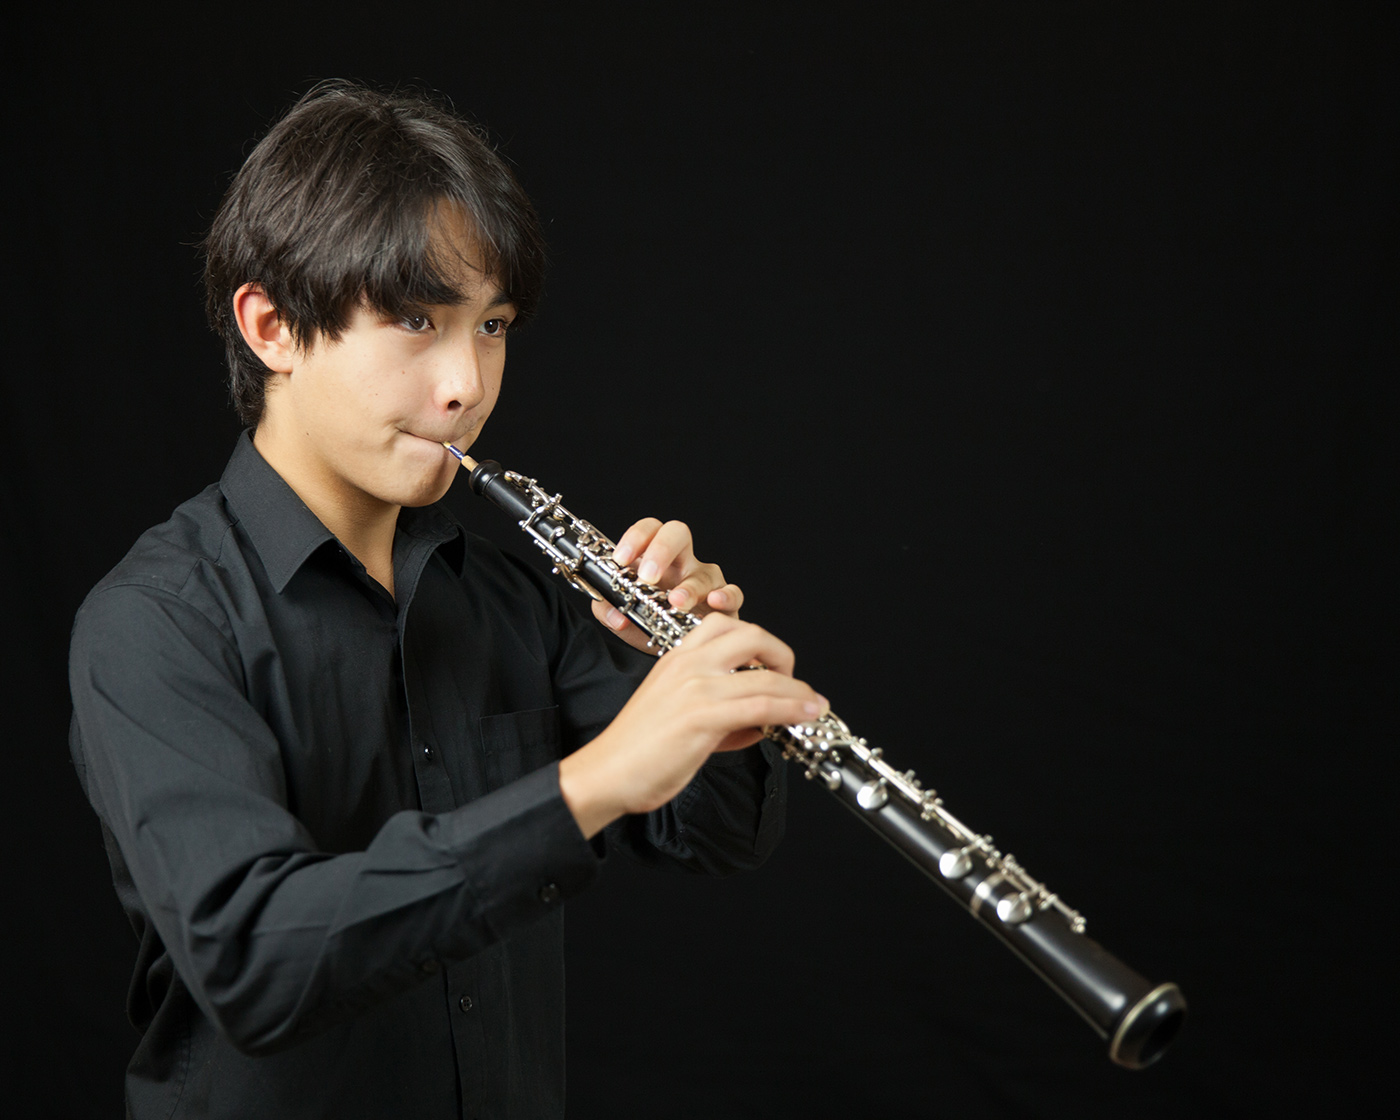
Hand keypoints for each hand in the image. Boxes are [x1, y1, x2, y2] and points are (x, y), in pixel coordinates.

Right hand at [558, 613, 825, 837]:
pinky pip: (760, 706)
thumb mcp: (679, 717)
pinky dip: (791, 708)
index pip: (725, 624)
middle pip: (752, 635)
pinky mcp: (702, 715)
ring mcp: (695, 687)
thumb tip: (761, 724)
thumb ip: (721, 716)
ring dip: (798, 691)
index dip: (758, 641)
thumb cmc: (637, 751)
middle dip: (783, 655)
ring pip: (764, 676)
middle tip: (793, 682)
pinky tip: (805, 715)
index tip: (773, 667)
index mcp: (677, 658)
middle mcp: (687, 663)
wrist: (605, 774)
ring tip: (814, 705)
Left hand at [592, 517, 743, 652]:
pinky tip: (714, 602)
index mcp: (655, 559)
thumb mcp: (624, 618)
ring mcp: (707, 580)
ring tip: (676, 602)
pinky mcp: (727, 603)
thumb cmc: (652, 626)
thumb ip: (608, 611)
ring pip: (705, 569)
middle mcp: (683, 563)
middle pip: (678, 533)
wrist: (679, 650)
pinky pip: (733, 592)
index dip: (636, 537)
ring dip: (689, 586)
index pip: (649, 530)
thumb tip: (614, 616)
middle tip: (647, 576)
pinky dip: (726, 595)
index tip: (620, 559)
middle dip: (662, 549)